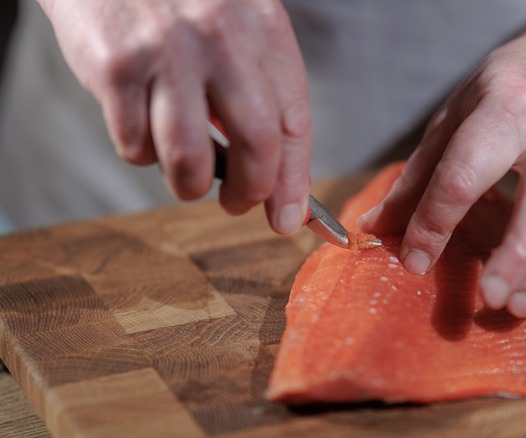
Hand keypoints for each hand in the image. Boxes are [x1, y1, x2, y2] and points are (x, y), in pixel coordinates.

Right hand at [40, 0, 311, 233]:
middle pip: (256, 145)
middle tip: (239, 204)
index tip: (289, 218)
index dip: (294, 181)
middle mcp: (220, 38)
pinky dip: (142, 154)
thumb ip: (259, 89)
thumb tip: (277, 177)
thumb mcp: (236, 24)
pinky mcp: (115, 67)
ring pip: (189, 160)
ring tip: (188, 175)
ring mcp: (166, 53)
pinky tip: (145, 126)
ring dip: (190, 185)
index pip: (293, 121)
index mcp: (263, 26)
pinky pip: (135, 144)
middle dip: (251, 192)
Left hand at [359, 30, 525, 335]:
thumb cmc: (512, 86)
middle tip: (488, 297)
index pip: (466, 174)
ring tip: (518, 307)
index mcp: (508, 109)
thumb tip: (373, 228)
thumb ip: (419, 173)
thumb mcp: (457, 113)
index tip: (414, 260)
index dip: (435, 222)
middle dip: (514, 257)